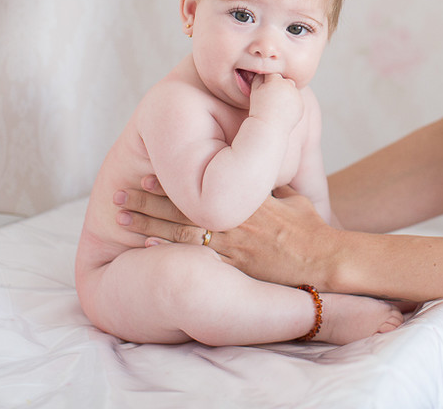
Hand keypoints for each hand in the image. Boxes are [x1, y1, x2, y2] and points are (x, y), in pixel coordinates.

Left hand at [116, 180, 339, 287]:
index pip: (199, 188)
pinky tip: (147, 245)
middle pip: (181, 207)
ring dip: (149, 222)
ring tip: (123, 216)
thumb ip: (273, 189)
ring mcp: (231, 243)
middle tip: (119, 194)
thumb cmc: (312, 231)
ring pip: (181, 229)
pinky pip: (196, 255)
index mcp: (244, 199)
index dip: (168, 184)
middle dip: (147, 201)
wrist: (324, 259)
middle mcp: (232, 218)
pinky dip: (170, 249)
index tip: (144, 176)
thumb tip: (263, 177)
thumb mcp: (294, 199)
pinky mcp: (234, 266)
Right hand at [249, 73, 303, 129]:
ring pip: (291, 90)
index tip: (265, 89)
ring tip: (277, 104)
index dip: (269, 81)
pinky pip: (296, 100)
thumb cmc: (259, 109)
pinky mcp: (301, 104)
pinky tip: (283, 110)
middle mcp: (289, 86)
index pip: (274, 74)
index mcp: (276, 81)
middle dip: (280, 86)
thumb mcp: (255, 91)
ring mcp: (296, 95)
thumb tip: (262, 71)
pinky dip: (292, 103)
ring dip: (286, 94)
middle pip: (285, 81)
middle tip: (272, 97)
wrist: (269, 127)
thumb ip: (259, 78)